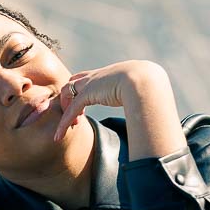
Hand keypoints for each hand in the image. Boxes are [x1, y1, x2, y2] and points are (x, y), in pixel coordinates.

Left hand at [54, 60, 169, 141]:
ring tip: (71, 126)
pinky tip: (59, 135)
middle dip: (69, 99)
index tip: (83, 109)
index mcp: (107, 73)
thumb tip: (150, 106)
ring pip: (66, 94)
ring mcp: (89, 83)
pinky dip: (63, 123)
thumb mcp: (140, 88)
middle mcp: (95, 76)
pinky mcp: (87, 94)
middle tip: (76, 117)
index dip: (80, 91)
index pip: (85, 78)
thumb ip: (138, 95)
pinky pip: (70, 110)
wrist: (145, 81)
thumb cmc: (148, 86)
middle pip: (71, 82)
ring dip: (66, 110)